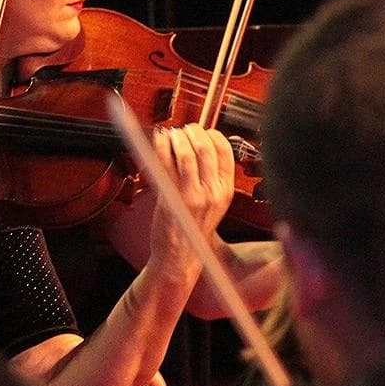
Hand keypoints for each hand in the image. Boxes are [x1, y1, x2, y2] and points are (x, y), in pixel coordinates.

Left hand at [149, 124, 234, 269]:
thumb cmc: (192, 229)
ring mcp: (192, 195)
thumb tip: (200, 146)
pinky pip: (166, 163)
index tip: (202, 131)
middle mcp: (213, 192)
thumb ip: (211, 178)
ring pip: (186, 153)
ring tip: (171, 133)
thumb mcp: (212, 204)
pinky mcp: (171, 197)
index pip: (225, 152)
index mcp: (225, 191)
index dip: (212, 135)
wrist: (179, 257)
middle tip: (184, 128)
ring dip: (176, 137)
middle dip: (193, 132)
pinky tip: (159, 140)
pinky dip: (161, 146)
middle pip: (205, 148)